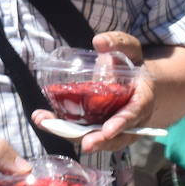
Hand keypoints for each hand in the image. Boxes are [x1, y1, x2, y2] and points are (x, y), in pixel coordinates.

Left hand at [29, 31, 152, 153]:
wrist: (134, 81)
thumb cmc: (132, 64)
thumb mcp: (131, 49)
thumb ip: (119, 43)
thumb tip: (99, 41)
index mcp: (142, 100)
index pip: (133, 115)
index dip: (121, 124)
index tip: (107, 131)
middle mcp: (129, 121)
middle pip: (115, 136)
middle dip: (98, 141)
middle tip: (84, 144)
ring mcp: (110, 128)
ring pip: (93, 137)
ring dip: (70, 135)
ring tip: (45, 122)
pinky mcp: (94, 128)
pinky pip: (80, 131)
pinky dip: (60, 128)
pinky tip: (42, 119)